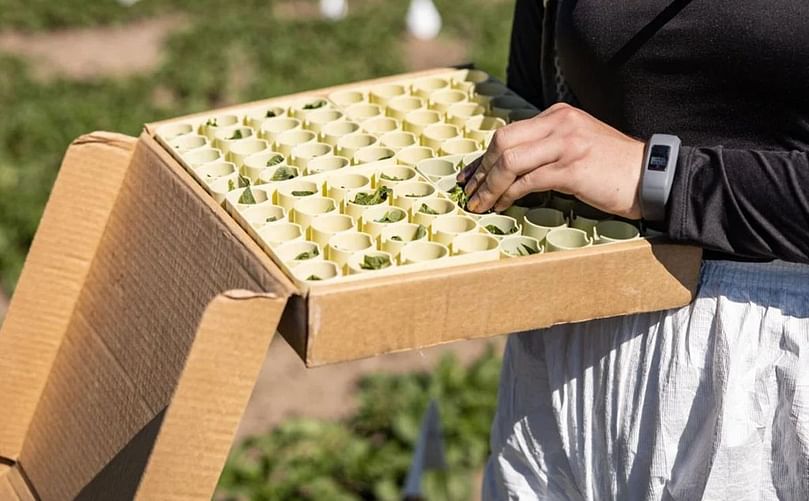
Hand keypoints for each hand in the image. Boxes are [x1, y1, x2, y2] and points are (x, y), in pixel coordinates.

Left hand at [458, 102, 645, 218]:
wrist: (652, 177)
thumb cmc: (612, 169)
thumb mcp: (577, 146)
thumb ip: (547, 148)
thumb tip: (510, 169)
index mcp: (557, 115)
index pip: (508, 132)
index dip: (483, 157)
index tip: (469, 177)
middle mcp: (560, 123)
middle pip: (502, 142)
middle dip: (480, 170)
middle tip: (470, 193)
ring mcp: (566, 143)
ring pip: (510, 160)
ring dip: (489, 186)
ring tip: (479, 203)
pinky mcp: (572, 167)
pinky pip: (528, 180)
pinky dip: (509, 194)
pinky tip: (502, 206)